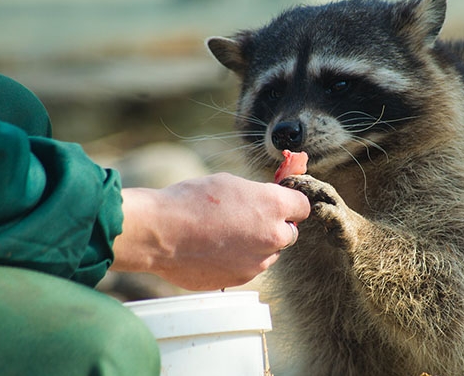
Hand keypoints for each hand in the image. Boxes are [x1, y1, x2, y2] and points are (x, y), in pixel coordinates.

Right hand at [111, 173, 309, 289]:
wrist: (160, 233)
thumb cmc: (191, 201)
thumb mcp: (230, 182)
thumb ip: (258, 193)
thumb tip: (273, 194)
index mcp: (273, 206)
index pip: (303, 206)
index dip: (290, 203)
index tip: (279, 202)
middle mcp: (272, 236)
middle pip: (289, 233)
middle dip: (275, 226)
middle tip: (249, 218)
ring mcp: (257, 262)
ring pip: (269, 254)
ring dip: (257, 245)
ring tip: (225, 234)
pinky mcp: (240, 280)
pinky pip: (248, 268)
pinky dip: (238, 260)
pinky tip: (215, 249)